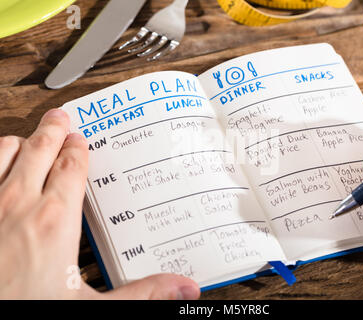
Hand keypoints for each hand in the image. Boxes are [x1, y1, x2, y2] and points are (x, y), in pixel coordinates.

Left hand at [0, 109, 199, 299]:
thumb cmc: (27, 309)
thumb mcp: (91, 307)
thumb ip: (141, 293)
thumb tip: (183, 287)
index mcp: (55, 220)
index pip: (71, 168)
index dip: (77, 149)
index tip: (80, 139)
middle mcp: (18, 204)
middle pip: (38, 149)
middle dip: (52, 130)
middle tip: (60, 117)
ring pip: (3, 151)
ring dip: (19, 142)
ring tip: (30, 138)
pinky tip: (0, 165)